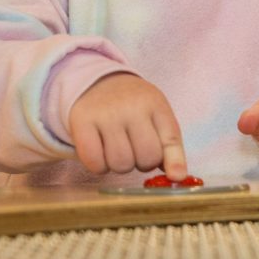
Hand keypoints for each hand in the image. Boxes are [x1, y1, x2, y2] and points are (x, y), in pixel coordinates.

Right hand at [68, 73, 187, 179]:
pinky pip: (95, 163)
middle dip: (142, 162)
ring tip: (118, 148)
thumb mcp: (156, 116)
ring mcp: (105, 113)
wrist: (97, 82)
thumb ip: (170, 146)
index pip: (170, 138)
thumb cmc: (132, 106)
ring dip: (120, 165)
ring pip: (121, 164)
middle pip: (146, 158)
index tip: (176, 175)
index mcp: (154, 103)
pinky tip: (100, 152)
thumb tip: (178, 176)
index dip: (175, 161)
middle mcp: (131, 106)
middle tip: (135, 148)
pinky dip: (99, 166)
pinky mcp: (81, 121)